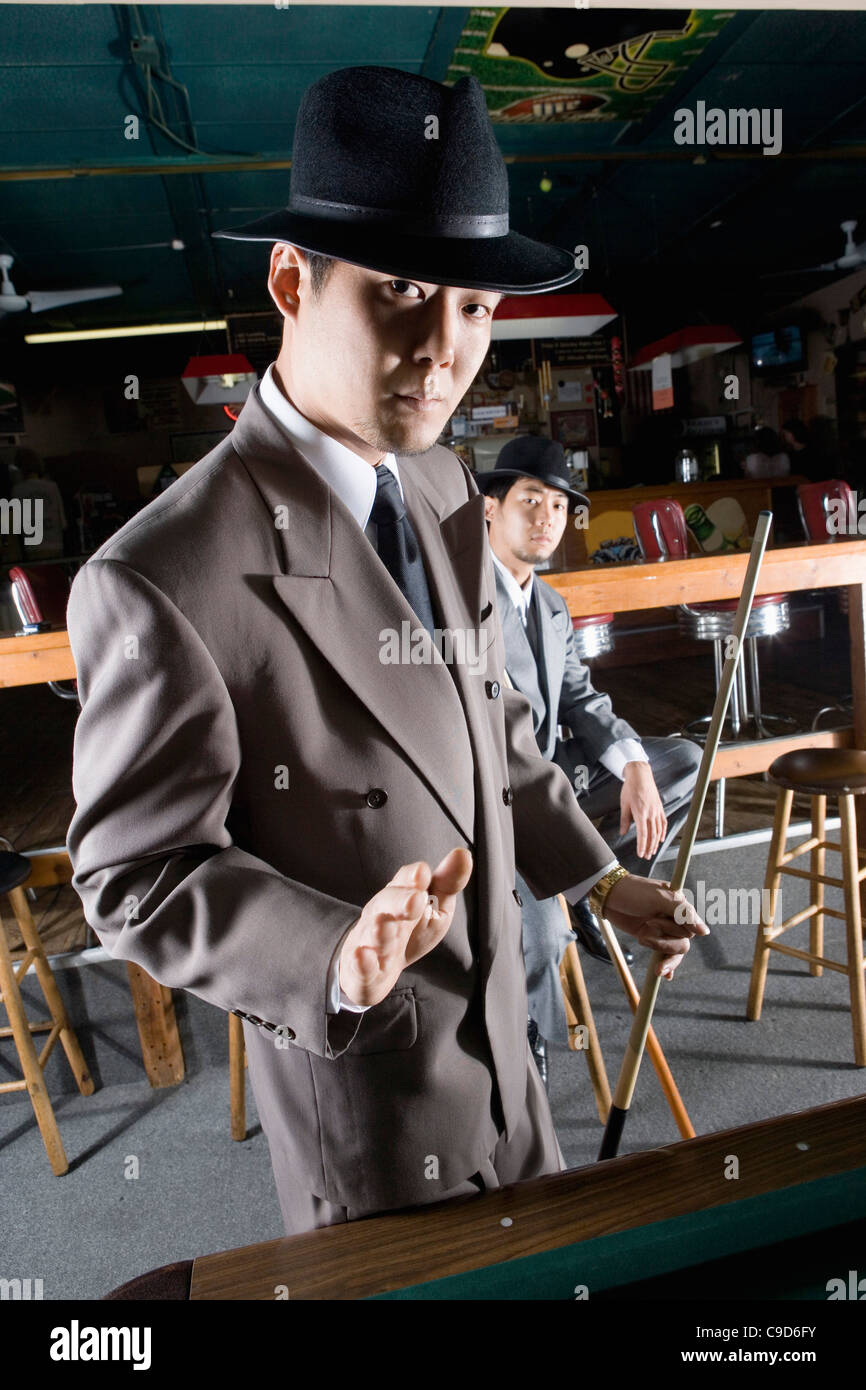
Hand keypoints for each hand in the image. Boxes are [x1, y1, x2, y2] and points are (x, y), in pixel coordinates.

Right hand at [339, 849, 472, 1007]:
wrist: (374, 968)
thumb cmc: (411, 932)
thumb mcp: (435, 908)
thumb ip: (448, 882)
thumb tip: (463, 853)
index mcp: (401, 895)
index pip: (405, 881)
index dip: (413, 877)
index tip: (423, 873)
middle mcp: (382, 914)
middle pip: (387, 903)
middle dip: (400, 901)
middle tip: (416, 900)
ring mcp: (370, 942)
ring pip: (373, 933)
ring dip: (381, 929)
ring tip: (386, 928)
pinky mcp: (362, 970)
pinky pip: (359, 965)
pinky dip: (360, 961)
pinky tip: (362, 957)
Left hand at [601, 873, 708, 979]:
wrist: (607, 895)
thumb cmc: (633, 891)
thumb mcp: (658, 897)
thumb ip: (683, 913)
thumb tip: (705, 933)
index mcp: (680, 906)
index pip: (691, 927)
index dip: (678, 930)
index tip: (659, 926)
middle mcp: (674, 919)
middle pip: (683, 943)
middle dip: (665, 941)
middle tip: (647, 927)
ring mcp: (663, 930)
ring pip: (674, 951)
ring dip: (660, 950)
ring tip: (642, 939)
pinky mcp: (651, 937)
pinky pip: (663, 955)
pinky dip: (666, 965)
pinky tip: (665, 975)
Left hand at [620, 762, 666, 859]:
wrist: (641, 775)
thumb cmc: (630, 788)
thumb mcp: (624, 804)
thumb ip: (625, 820)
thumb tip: (623, 832)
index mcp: (641, 813)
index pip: (642, 834)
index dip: (642, 846)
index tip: (640, 854)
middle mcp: (651, 814)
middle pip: (652, 835)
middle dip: (649, 847)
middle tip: (646, 856)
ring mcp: (657, 811)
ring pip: (658, 831)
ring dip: (656, 842)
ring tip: (653, 851)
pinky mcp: (660, 808)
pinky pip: (663, 823)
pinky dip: (663, 832)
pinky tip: (661, 838)